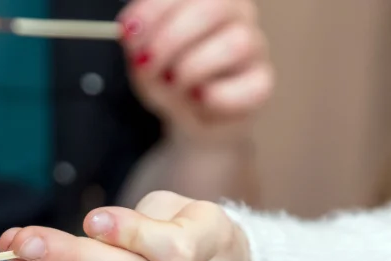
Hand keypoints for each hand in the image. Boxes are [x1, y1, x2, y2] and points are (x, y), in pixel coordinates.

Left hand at [0, 190, 252, 260]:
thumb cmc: (194, 234)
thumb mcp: (184, 210)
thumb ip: (143, 218)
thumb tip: (91, 231)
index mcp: (212, 247)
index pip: (173, 248)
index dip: (131, 235)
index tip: (91, 220)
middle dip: (68, 258)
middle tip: (22, 241)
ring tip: (15, 252)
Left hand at [119, 0, 273, 141]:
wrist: (187, 119)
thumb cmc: (169, 78)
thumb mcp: (144, 58)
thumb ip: (139, 41)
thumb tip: (132, 30)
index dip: (155, 8)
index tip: (129, 32)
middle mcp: (236, 15)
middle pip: (215, 6)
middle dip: (172, 37)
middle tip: (146, 62)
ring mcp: (254, 47)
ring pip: (236, 42)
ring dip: (192, 68)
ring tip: (173, 83)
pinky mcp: (262, 83)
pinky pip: (252, 85)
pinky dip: (217, 96)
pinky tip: (198, 98)